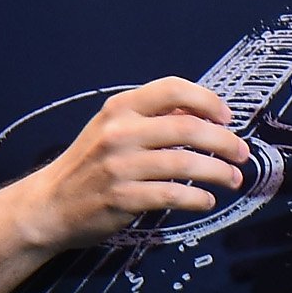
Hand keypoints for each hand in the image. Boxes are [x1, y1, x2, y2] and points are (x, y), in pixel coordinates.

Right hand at [13, 78, 247, 249]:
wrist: (50, 204)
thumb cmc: (89, 164)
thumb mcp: (113, 128)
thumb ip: (153, 118)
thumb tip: (202, 112)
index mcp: (121, 108)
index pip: (172, 88)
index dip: (207, 100)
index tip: (227, 117)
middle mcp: (120, 132)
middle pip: (187, 128)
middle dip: (224, 141)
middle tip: (241, 152)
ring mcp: (119, 166)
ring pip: (185, 163)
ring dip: (218, 172)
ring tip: (232, 178)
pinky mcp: (122, 198)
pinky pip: (172, 195)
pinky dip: (197, 199)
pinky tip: (207, 201)